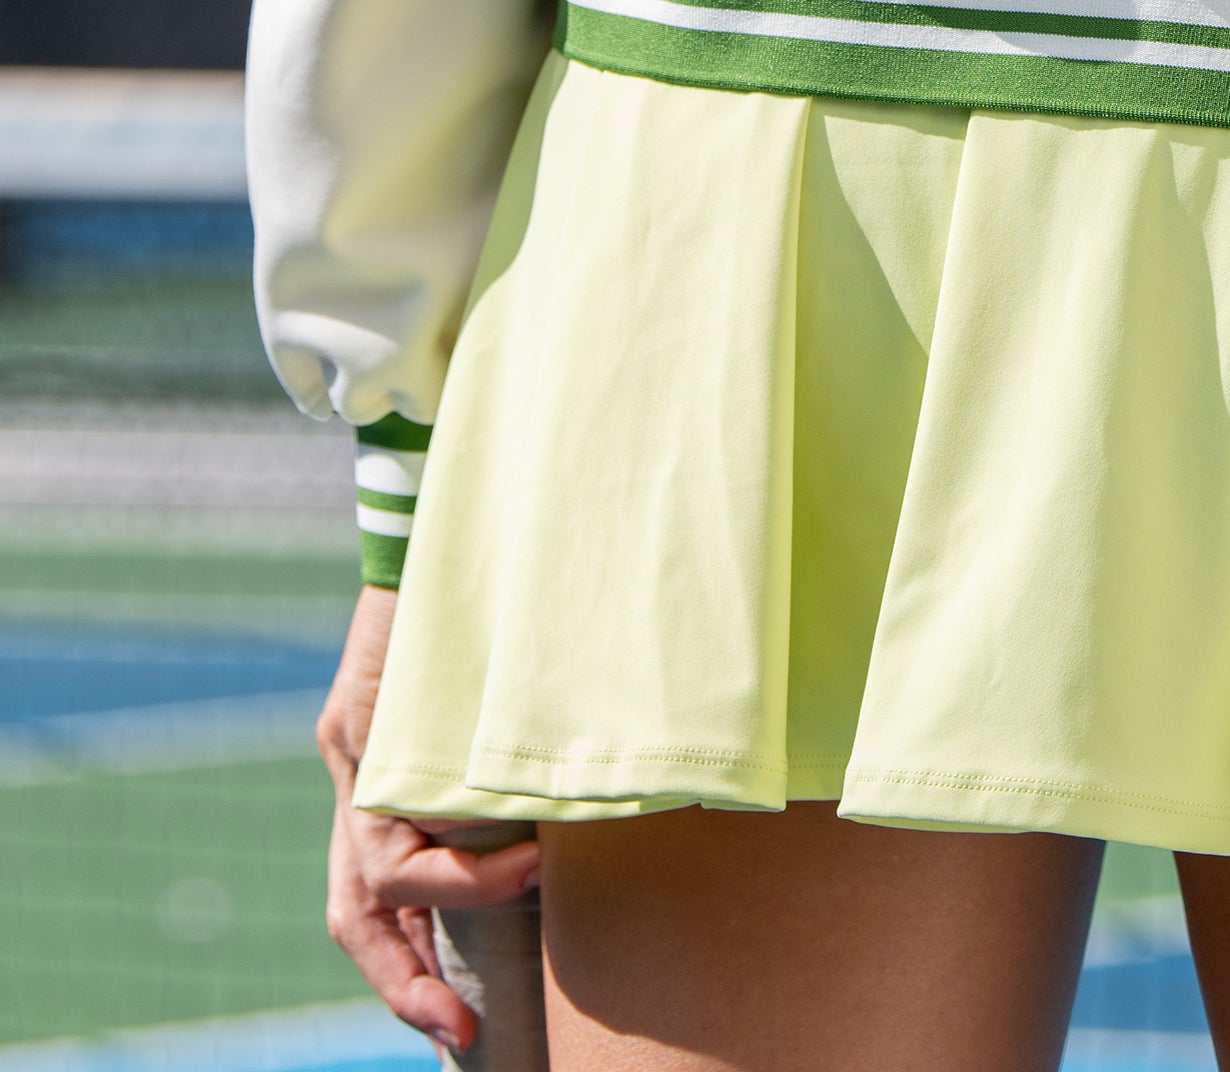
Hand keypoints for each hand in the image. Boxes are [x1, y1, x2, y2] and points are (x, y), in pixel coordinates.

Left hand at [319, 583, 542, 1049]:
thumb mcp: (492, 704)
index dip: (405, 967)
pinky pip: (392, 818)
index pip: (373, 897)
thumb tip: (573, 823)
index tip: (457, 1022)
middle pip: (356, 907)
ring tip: (526, 884)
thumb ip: (501, 763)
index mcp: (379, 778)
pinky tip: (519, 849)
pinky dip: (457, 852)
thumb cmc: (491, 601)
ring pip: (375, 875)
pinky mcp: (360, 721)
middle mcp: (354, 773)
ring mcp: (351, 750)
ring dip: (455, 901)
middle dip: (403, 979)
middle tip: (459, 1027)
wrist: (446, 513)